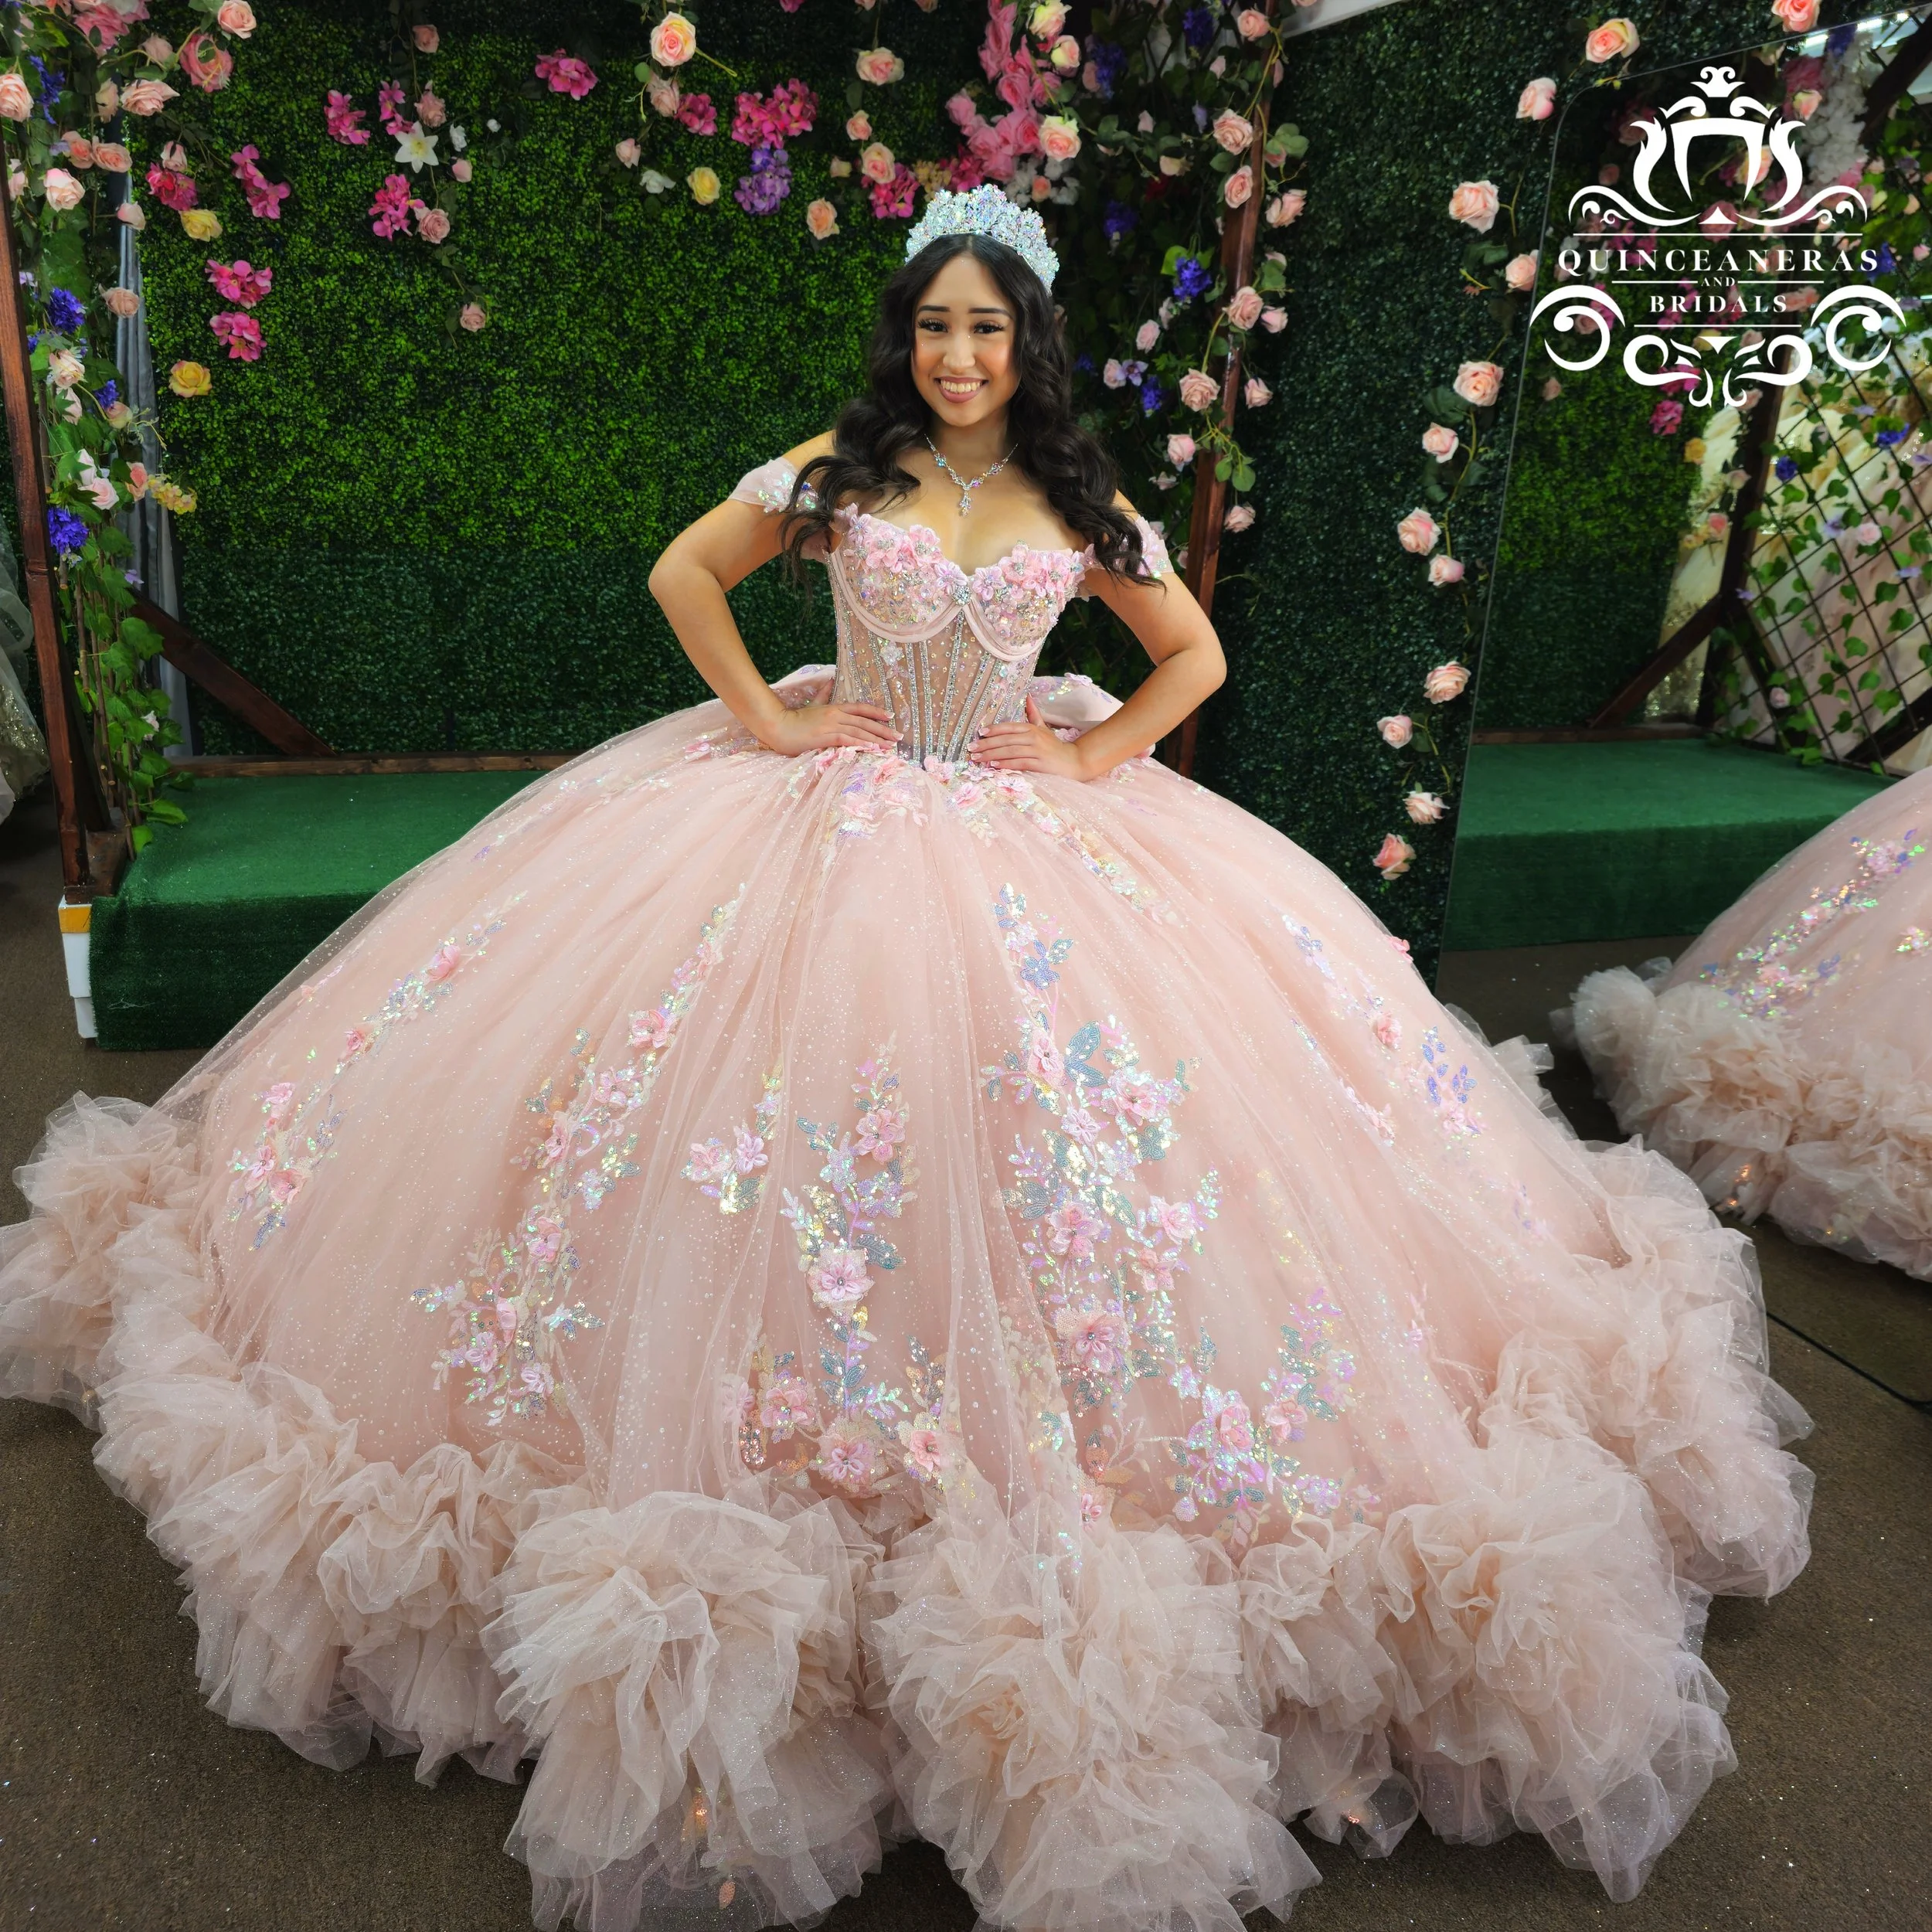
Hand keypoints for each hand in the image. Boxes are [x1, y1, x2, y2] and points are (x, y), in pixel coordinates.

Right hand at [753, 700, 899, 755]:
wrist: (778, 727)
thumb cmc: (795, 719)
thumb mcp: (812, 704)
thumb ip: (823, 693)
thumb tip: (831, 680)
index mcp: (834, 707)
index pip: (860, 708)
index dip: (876, 711)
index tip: (890, 716)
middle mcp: (836, 715)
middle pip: (865, 721)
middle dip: (883, 729)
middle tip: (899, 736)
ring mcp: (831, 725)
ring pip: (859, 731)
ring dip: (877, 739)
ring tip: (890, 746)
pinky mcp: (826, 736)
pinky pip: (847, 740)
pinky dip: (861, 744)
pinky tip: (872, 748)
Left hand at [968, 696, 1092, 779]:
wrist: (1073, 761)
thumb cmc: (1054, 746)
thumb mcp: (1043, 727)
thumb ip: (1033, 713)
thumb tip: (1027, 696)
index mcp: (1031, 728)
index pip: (1009, 727)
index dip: (994, 729)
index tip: (979, 733)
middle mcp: (1033, 738)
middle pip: (1005, 740)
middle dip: (986, 744)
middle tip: (971, 748)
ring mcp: (1036, 751)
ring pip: (1010, 751)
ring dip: (991, 755)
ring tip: (977, 758)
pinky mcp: (1039, 764)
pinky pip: (1019, 763)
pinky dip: (1006, 764)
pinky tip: (994, 766)